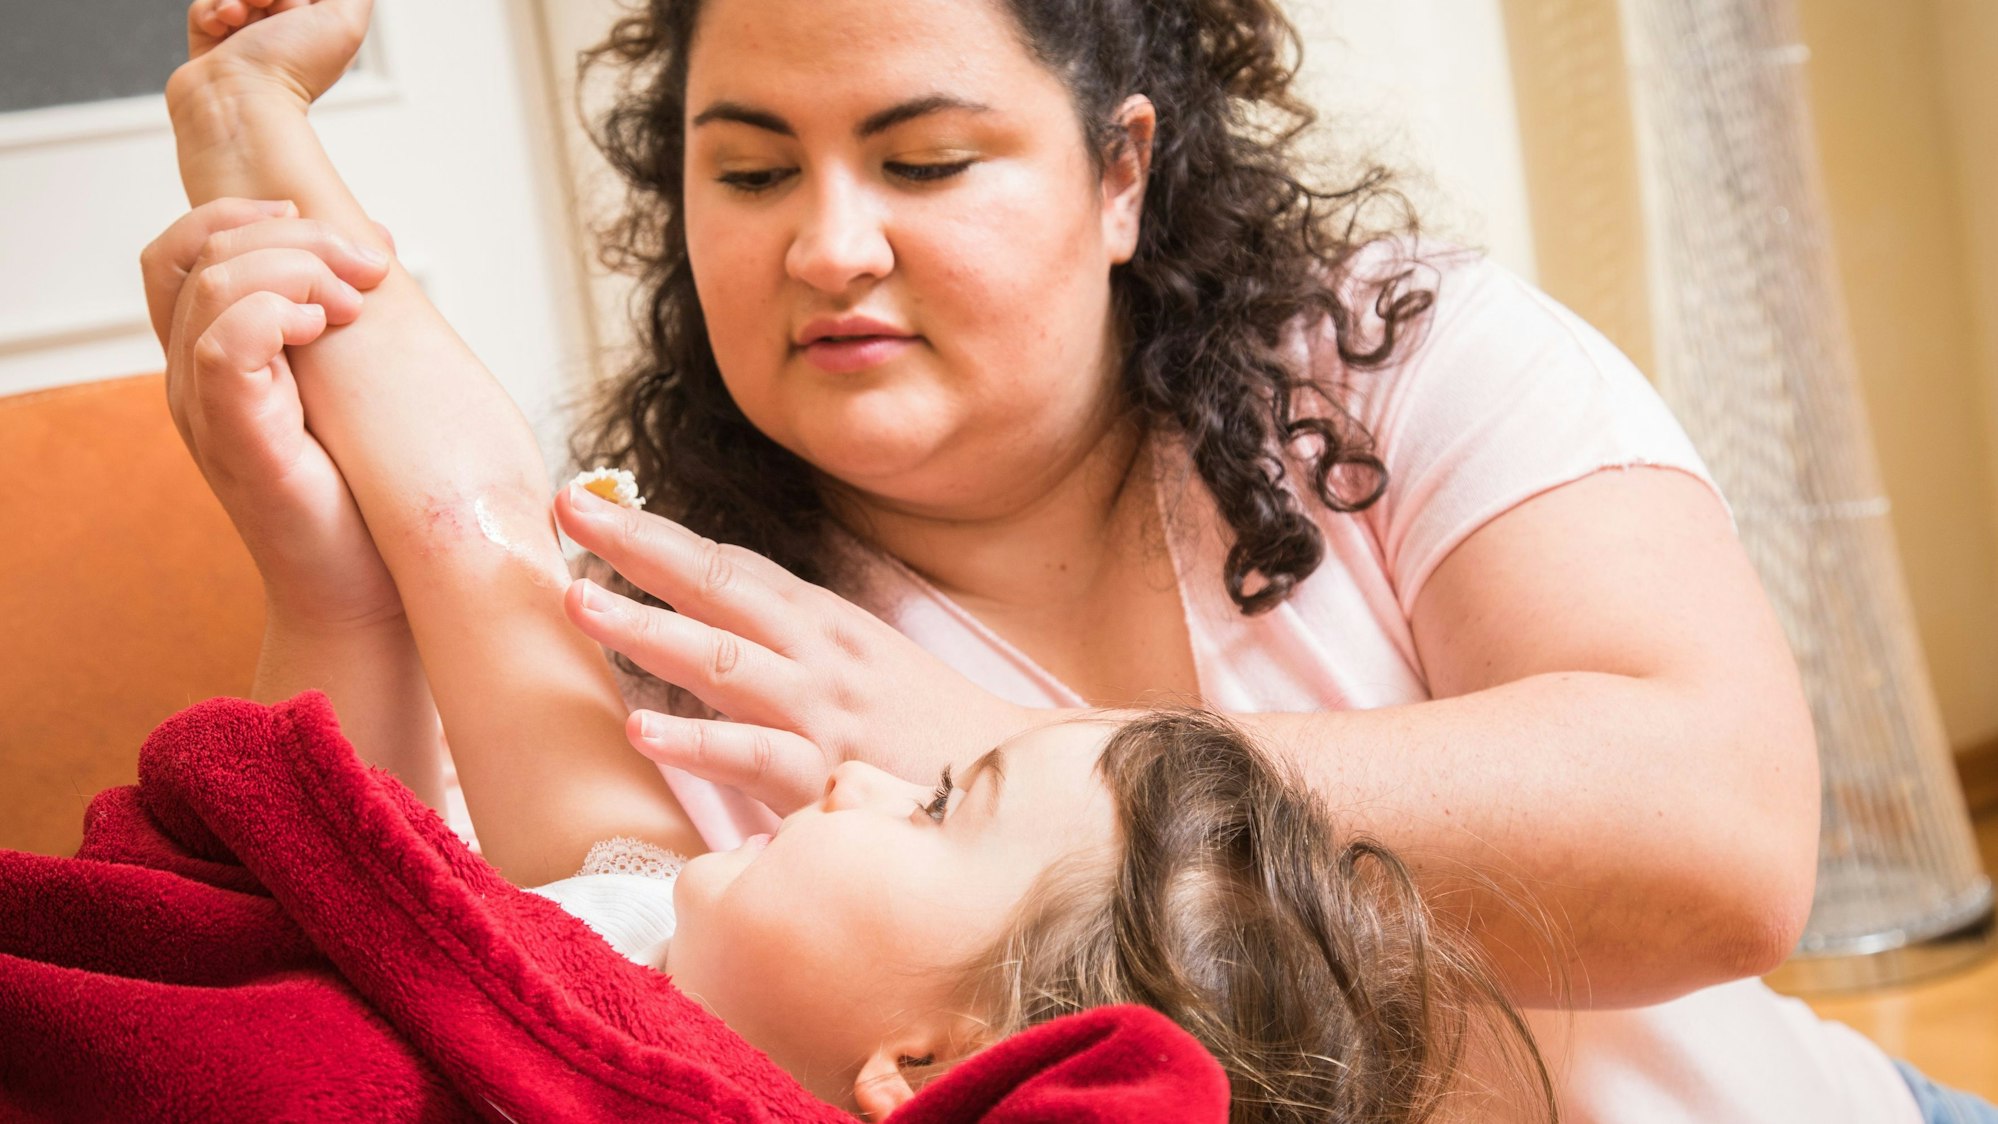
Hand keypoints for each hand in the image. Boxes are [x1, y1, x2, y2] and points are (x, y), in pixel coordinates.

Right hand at [142, 197, 400, 629]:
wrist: (371, 596)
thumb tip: (372, 239)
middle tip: (366, 267)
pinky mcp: (240, 444)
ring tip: (353, 303)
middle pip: (202, 253)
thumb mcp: (352, 384)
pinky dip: (277, 316)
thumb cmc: (368, 496)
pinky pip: (224, 349)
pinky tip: (327, 329)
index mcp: (214, 356)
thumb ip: (343, 314)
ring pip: (213, 288)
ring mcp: (209, 413)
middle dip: (292, 234)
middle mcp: (194, 379)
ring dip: (295, 270)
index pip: (184, 250)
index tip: (324, 230)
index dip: (243, 215)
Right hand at [175, 0, 373, 113]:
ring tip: (238, 16)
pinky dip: (210, 10)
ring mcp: (248, 37)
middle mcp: (286, 34)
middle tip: (267, 4)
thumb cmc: (292, 69)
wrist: (240, 101)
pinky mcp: (212, 42)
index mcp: (321, 30)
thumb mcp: (345, 22)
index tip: (297, 4)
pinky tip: (220, 26)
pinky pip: (206, 6)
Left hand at [552, 485, 1036, 812]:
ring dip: (648, 628)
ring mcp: (823, 713)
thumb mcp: (860, 668)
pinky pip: (756, 757)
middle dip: (639, 547)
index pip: (729, 566)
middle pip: (720, 588)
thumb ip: (788, 646)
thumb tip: (709, 626)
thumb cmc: (928, 732)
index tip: (587, 503)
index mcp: (822, 625)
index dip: (656, 534)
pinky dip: (698, 742)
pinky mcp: (829, 779)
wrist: (1021, 780)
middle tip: (566, 511)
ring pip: (725, 662)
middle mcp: (819, 655)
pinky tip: (642, 728)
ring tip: (578, 602)